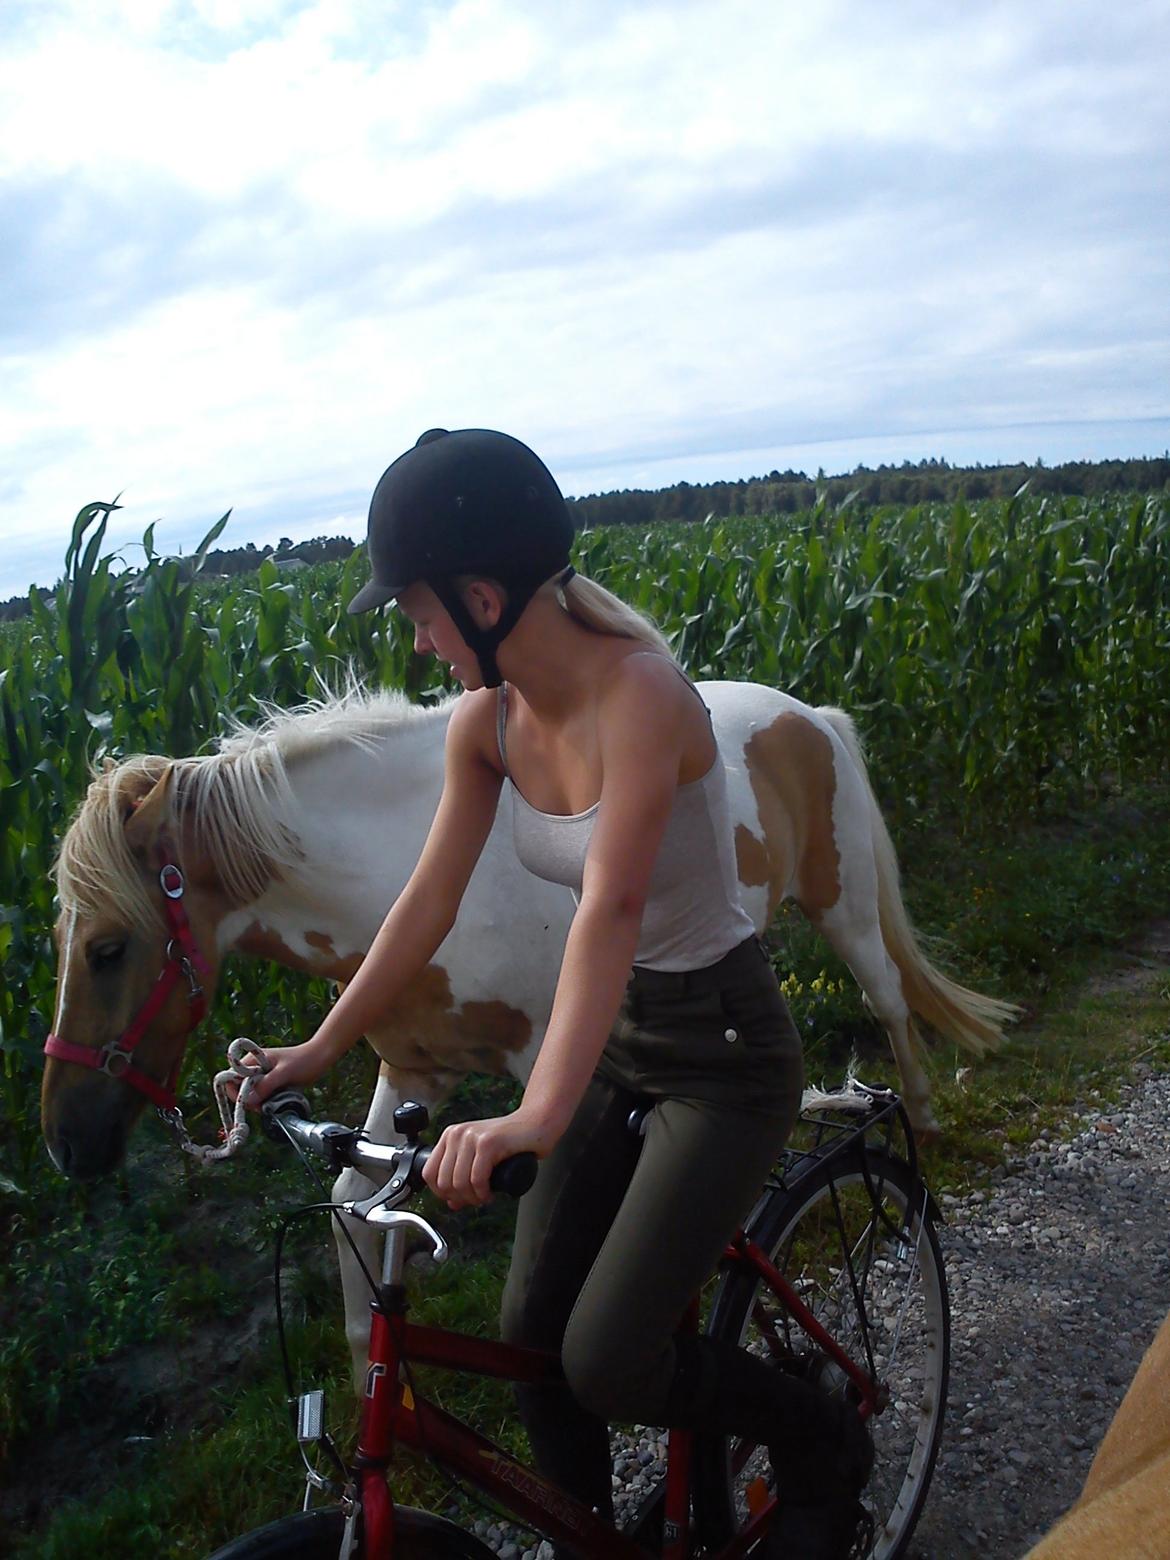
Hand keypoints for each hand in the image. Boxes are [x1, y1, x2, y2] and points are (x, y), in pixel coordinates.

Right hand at [237, 1041, 327, 1108]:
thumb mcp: (284, 1073)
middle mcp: (254, 1067)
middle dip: (249, 1100)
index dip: (235, 1092)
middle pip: (239, 1089)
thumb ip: (265, 1085)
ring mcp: (262, 1075)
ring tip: (274, 1101)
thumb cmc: (303, 1060)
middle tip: (263, 1106)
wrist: (321, 1056)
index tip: (249, 1102)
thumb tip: (247, 1101)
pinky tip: (279, 1099)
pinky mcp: (271, 1083)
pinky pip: (262, 1096)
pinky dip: (268, 1101)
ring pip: (251, 1095)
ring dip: (260, 1102)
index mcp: (252, 1059)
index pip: (231, 1078)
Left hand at [423, 1111, 550, 1209]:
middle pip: (444, 1182)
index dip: (441, 1193)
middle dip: (460, 1199)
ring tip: (484, 1197)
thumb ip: (462, 1176)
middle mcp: (457, 1134)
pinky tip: (490, 1192)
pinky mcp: (488, 1143)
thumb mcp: (479, 1158)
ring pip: (459, 1183)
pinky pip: (477, 1179)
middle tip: (475, 1200)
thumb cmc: (511, 1141)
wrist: (536, 1124)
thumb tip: (451, 1202)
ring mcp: (472, 1137)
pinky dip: (483, 1193)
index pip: (429, 1173)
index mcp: (450, 1136)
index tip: (457, 1199)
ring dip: (473, 1198)